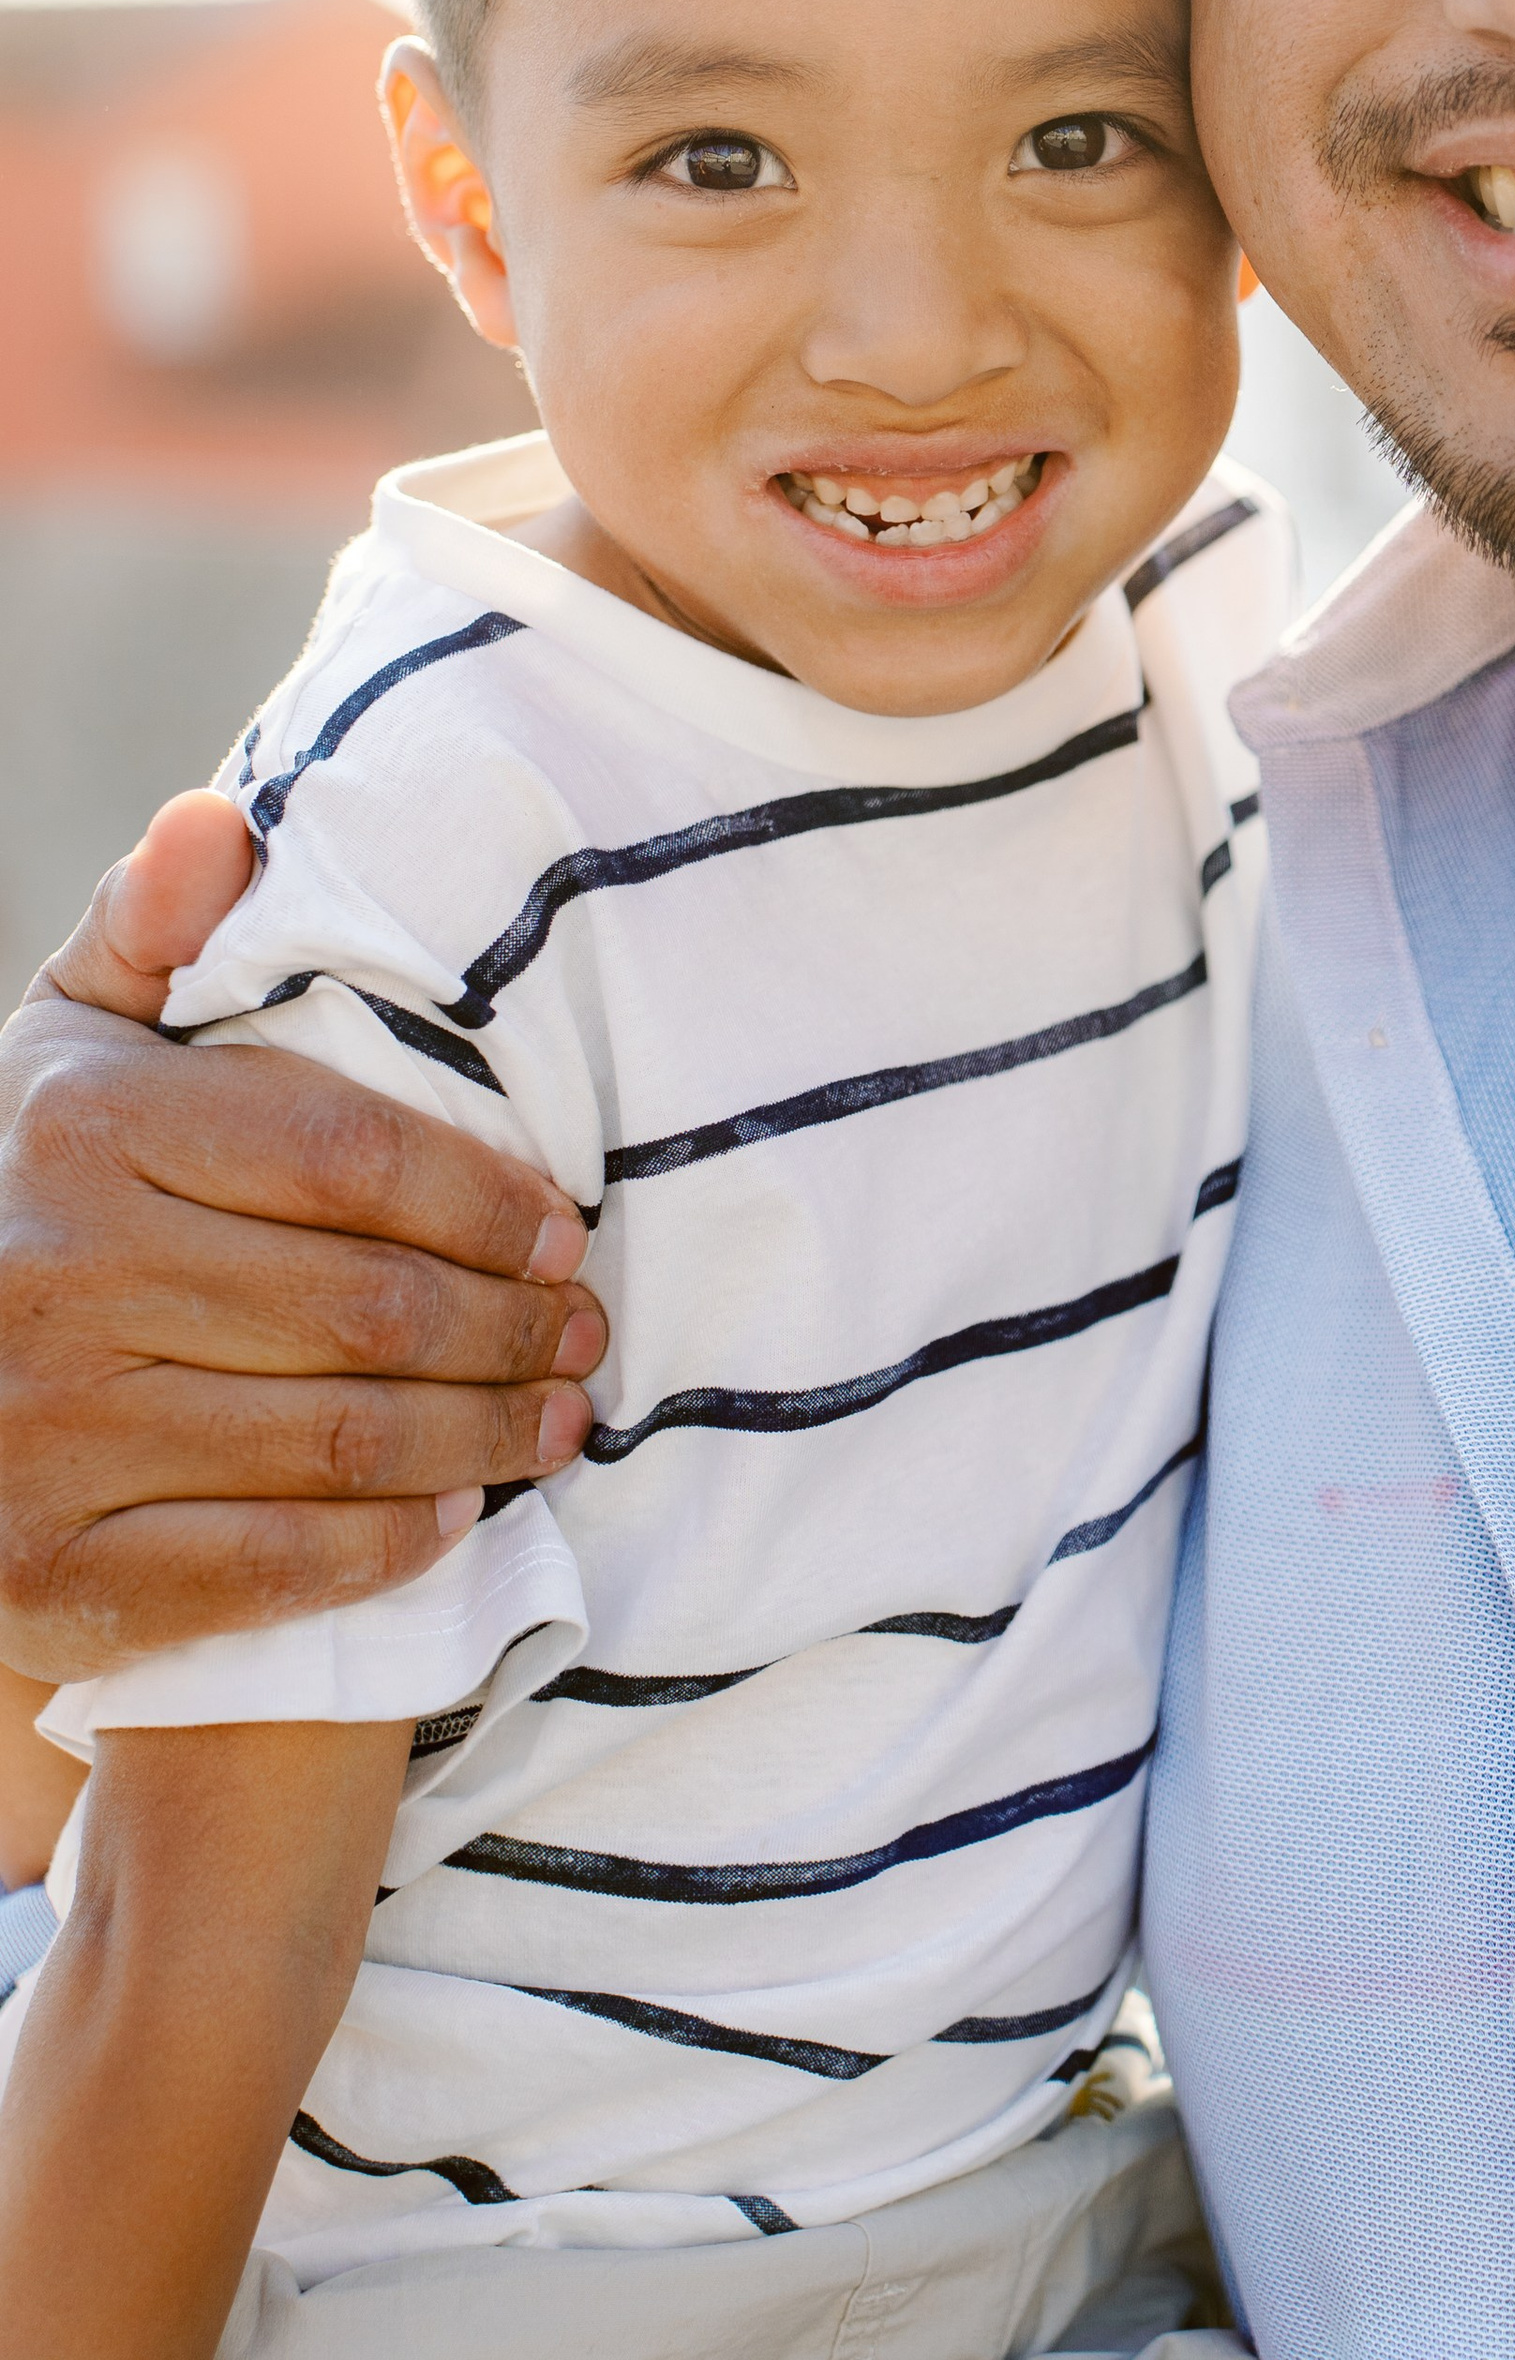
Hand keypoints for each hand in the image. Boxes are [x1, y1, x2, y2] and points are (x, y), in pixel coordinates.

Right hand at [0, 794, 606, 1682]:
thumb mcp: (79, 1044)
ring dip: (481, 1434)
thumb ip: (156, 928)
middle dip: (508, 1324)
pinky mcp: (56, 1566)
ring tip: (557, 1417)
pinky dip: (385, 1544)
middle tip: (586, 1333)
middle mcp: (57, 1273)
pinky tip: (454, 1514)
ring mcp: (48, 1430)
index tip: (566, 1227)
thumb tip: (217, 822)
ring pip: (337, 1435)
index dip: (482, 1195)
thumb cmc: (51, 1189)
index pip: (343, 1152)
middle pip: (362, 1303)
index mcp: (84, 1127)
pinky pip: (267, 1565)